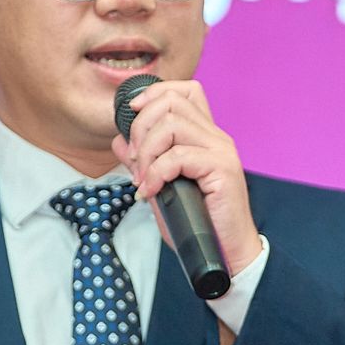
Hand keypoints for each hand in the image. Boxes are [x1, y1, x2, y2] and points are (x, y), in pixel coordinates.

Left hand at [112, 79, 262, 277]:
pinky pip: (178, 156)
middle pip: (173, 101)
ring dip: (147, 152)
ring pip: (172, 125)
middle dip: (141, 127)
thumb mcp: (161, 188)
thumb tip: (119, 141)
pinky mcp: (223, 169)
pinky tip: (152, 192)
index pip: (185, 90)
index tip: (132, 113)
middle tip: (134, 160)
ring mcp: (221, 151)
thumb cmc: (197, 223)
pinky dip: (156, 173)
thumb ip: (142, 163)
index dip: (154, 94)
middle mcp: (216, 137)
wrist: (226, 254)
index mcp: (205, 136)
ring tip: (143, 180)